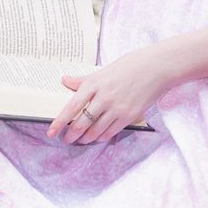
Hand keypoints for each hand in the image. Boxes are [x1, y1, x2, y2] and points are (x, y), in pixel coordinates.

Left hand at [46, 50, 175, 143]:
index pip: (71, 107)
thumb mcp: (104, 70)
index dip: (59, 122)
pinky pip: (110, 132)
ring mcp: (117, 108)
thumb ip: (84, 80)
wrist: (157, 68)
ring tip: (80, 141)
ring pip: (95, 131)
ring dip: (85, 139)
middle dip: (71, 135)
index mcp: (94, 83)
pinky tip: (97, 138)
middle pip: (81, 123)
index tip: (51, 132)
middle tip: (66, 139)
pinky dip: (101, 137)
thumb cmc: (130, 66)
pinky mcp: (129, 116)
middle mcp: (104, 97)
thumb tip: (65, 80)